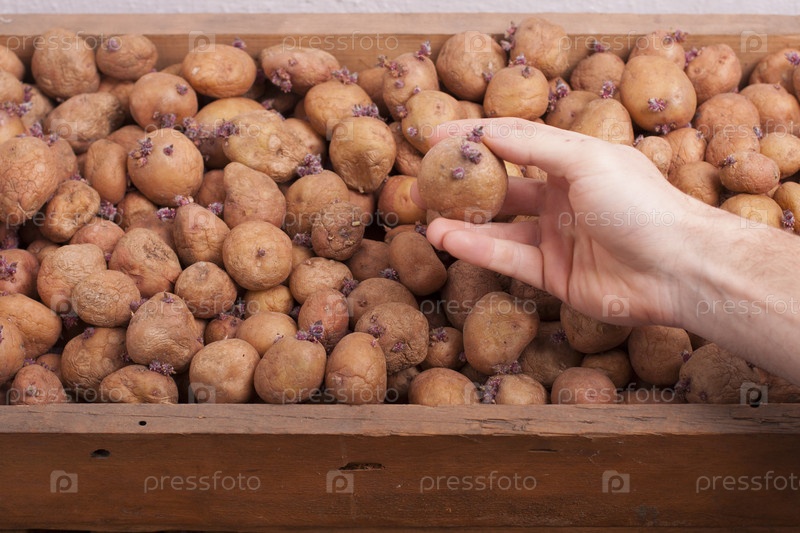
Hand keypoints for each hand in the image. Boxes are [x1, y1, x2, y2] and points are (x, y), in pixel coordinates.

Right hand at [415, 118, 711, 326]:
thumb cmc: (638, 203)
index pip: (516, 142)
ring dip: (462, 221)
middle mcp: (563, 197)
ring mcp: (556, 237)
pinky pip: (507, 258)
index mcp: (574, 162)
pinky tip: (446, 239)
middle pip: (502, 186)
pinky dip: (476, 249)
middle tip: (424, 182)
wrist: (677, 268)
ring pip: (499, 226)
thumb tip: (486, 131)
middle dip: (463, 184)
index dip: (477, 138)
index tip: (436, 137)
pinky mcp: (553, 274)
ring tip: (425, 217)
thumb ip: (533, 145)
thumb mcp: (585, 159)